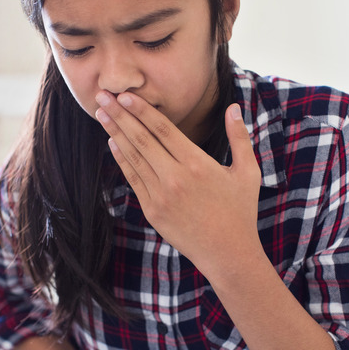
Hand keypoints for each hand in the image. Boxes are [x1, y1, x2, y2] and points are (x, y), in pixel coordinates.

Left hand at [94, 90, 262, 280]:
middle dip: (120, 115)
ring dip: (115, 133)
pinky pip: (133, 179)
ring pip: (134, 158)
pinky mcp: (153, 211)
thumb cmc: (241, 211)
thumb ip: (239, 138)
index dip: (142, 111)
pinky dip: (121, 159)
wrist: (228, 254)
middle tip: (102, 96)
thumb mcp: (247, 172)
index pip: (163, 130)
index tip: (125, 95)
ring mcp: (161, 196)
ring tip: (101, 113)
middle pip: (142, 139)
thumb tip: (234, 108)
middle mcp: (176, 178)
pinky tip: (113, 142)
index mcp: (198, 164)